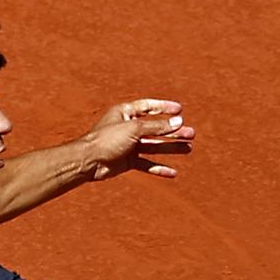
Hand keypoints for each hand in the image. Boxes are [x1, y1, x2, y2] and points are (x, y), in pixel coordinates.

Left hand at [79, 99, 194, 180]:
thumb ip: (156, 127)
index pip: (149, 107)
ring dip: (171, 147)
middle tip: (191, 133)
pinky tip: (173, 173)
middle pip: (155, 129)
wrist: (88, 161)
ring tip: (189, 148)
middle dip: (173, 131)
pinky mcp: (127, 161)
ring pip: (154, 146)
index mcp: (125, 113)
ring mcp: (128, 145)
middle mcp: (128, 128)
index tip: (180, 110)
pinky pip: (146, 164)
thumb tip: (178, 123)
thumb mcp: (134, 129)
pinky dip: (159, 168)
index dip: (164, 108)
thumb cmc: (106, 139)